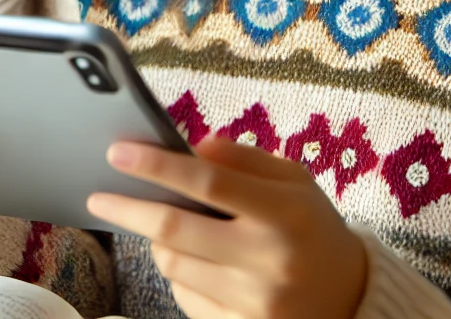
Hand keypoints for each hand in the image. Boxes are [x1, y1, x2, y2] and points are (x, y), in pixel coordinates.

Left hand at [87, 138, 367, 318]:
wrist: (351, 297)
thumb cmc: (310, 227)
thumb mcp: (293, 181)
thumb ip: (242, 158)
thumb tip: (188, 149)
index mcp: (286, 213)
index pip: (207, 182)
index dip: (156, 165)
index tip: (117, 153)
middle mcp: (270, 260)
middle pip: (174, 228)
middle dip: (127, 208)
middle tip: (98, 196)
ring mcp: (255, 302)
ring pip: (172, 264)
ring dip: (157, 241)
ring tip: (168, 229)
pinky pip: (184, 297)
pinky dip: (180, 275)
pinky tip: (199, 264)